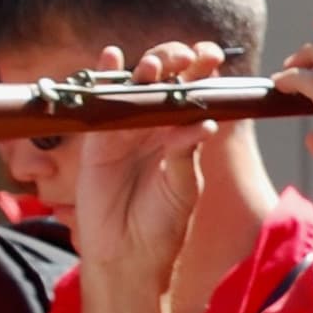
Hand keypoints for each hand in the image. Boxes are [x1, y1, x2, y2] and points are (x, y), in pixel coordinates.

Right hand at [67, 43, 221, 297]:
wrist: (127, 255)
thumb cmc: (162, 225)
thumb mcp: (182, 188)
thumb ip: (186, 153)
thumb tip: (204, 122)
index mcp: (181, 134)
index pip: (193, 93)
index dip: (202, 72)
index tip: (214, 57)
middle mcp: (154, 127)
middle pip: (164, 80)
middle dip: (175, 61)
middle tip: (185, 58)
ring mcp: (125, 131)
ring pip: (134, 86)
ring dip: (145, 68)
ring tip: (154, 66)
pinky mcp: (97, 140)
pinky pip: (100, 102)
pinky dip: (105, 77)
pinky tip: (112, 57)